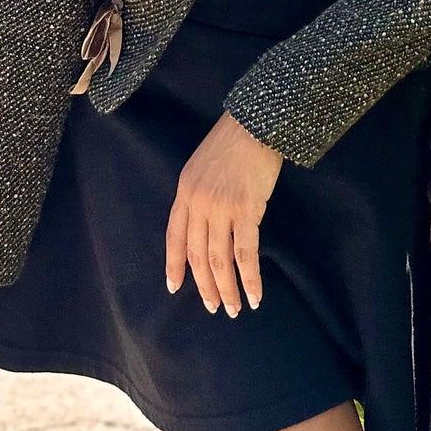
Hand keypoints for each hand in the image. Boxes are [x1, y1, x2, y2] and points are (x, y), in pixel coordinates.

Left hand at [166, 112, 282, 315]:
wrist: (256, 122)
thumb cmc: (234, 139)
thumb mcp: (203, 165)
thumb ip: (200, 193)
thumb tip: (208, 223)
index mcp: (185, 191)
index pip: (174, 237)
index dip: (174, 265)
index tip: (174, 287)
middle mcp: (198, 203)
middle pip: (197, 255)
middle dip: (205, 286)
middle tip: (214, 307)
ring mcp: (221, 208)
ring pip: (219, 260)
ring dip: (226, 289)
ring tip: (234, 309)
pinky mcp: (246, 210)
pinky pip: (246, 254)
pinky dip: (250, 278)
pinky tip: (255, 294)